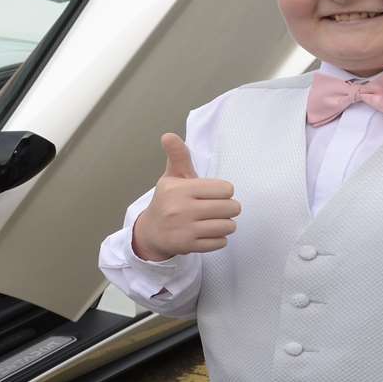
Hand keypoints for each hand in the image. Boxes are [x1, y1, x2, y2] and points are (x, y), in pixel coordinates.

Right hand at [131, 133, 240, 259]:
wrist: (151, 232)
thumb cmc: (168, 201)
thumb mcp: (172, 177)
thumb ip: (178, 156)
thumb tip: (168, 135)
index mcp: (180, 189)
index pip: (226, 189)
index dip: (223, 192)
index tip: (213, 194)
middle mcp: (181, 209)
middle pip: (231, 208)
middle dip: (229, 209)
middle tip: (217, 209)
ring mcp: (185, 229)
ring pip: (228, 226)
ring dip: (226, 224)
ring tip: (214, 221)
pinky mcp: (188, 246)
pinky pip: (220, 242)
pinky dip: (219, 239)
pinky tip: (208, 233)